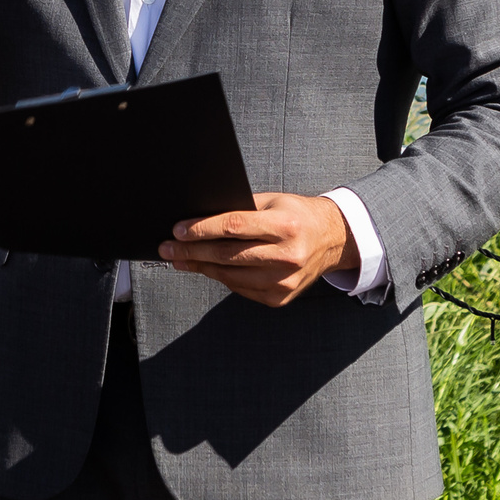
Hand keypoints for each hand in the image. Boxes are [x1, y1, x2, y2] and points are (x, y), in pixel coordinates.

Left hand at [159, 193, 357, 307]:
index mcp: (286, 226)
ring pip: (230, 275)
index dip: (202, 229)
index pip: (234, 227)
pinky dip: (221, 277)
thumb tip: (197, 218)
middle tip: (167, 249)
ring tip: (180, 259)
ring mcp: (284, 281)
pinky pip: (240, 287)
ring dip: (200, 267)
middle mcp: (287, 256)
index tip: (177, 231)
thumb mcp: (273, 202)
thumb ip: (240, 209)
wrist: (332, 240)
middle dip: (191, 252)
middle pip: (227, 255)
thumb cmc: (297, 216)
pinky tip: (207, 268)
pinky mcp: (280, 297)